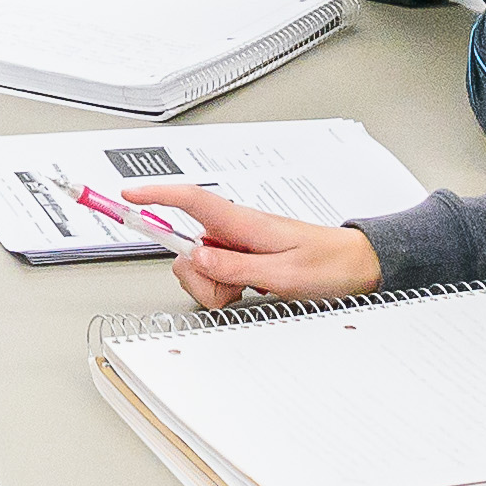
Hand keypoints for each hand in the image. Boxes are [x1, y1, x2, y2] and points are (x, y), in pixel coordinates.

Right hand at [156, 190, 386, 312]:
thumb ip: (236, 267)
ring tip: (253, 287)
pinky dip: (226, 289)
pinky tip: (252, 289)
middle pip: (185, 248)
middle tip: (233, 289)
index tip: (127, 196)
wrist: (357, 264)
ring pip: (199, 267)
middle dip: (198, 276)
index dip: (155, 196)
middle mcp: (235, 229)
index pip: (190, 200)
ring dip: (216, 286)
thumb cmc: (329, 263)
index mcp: (243, 223)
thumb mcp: (283, 273)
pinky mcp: (241, 257)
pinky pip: (215, 276)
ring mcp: (237, 244)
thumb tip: (197, 257)